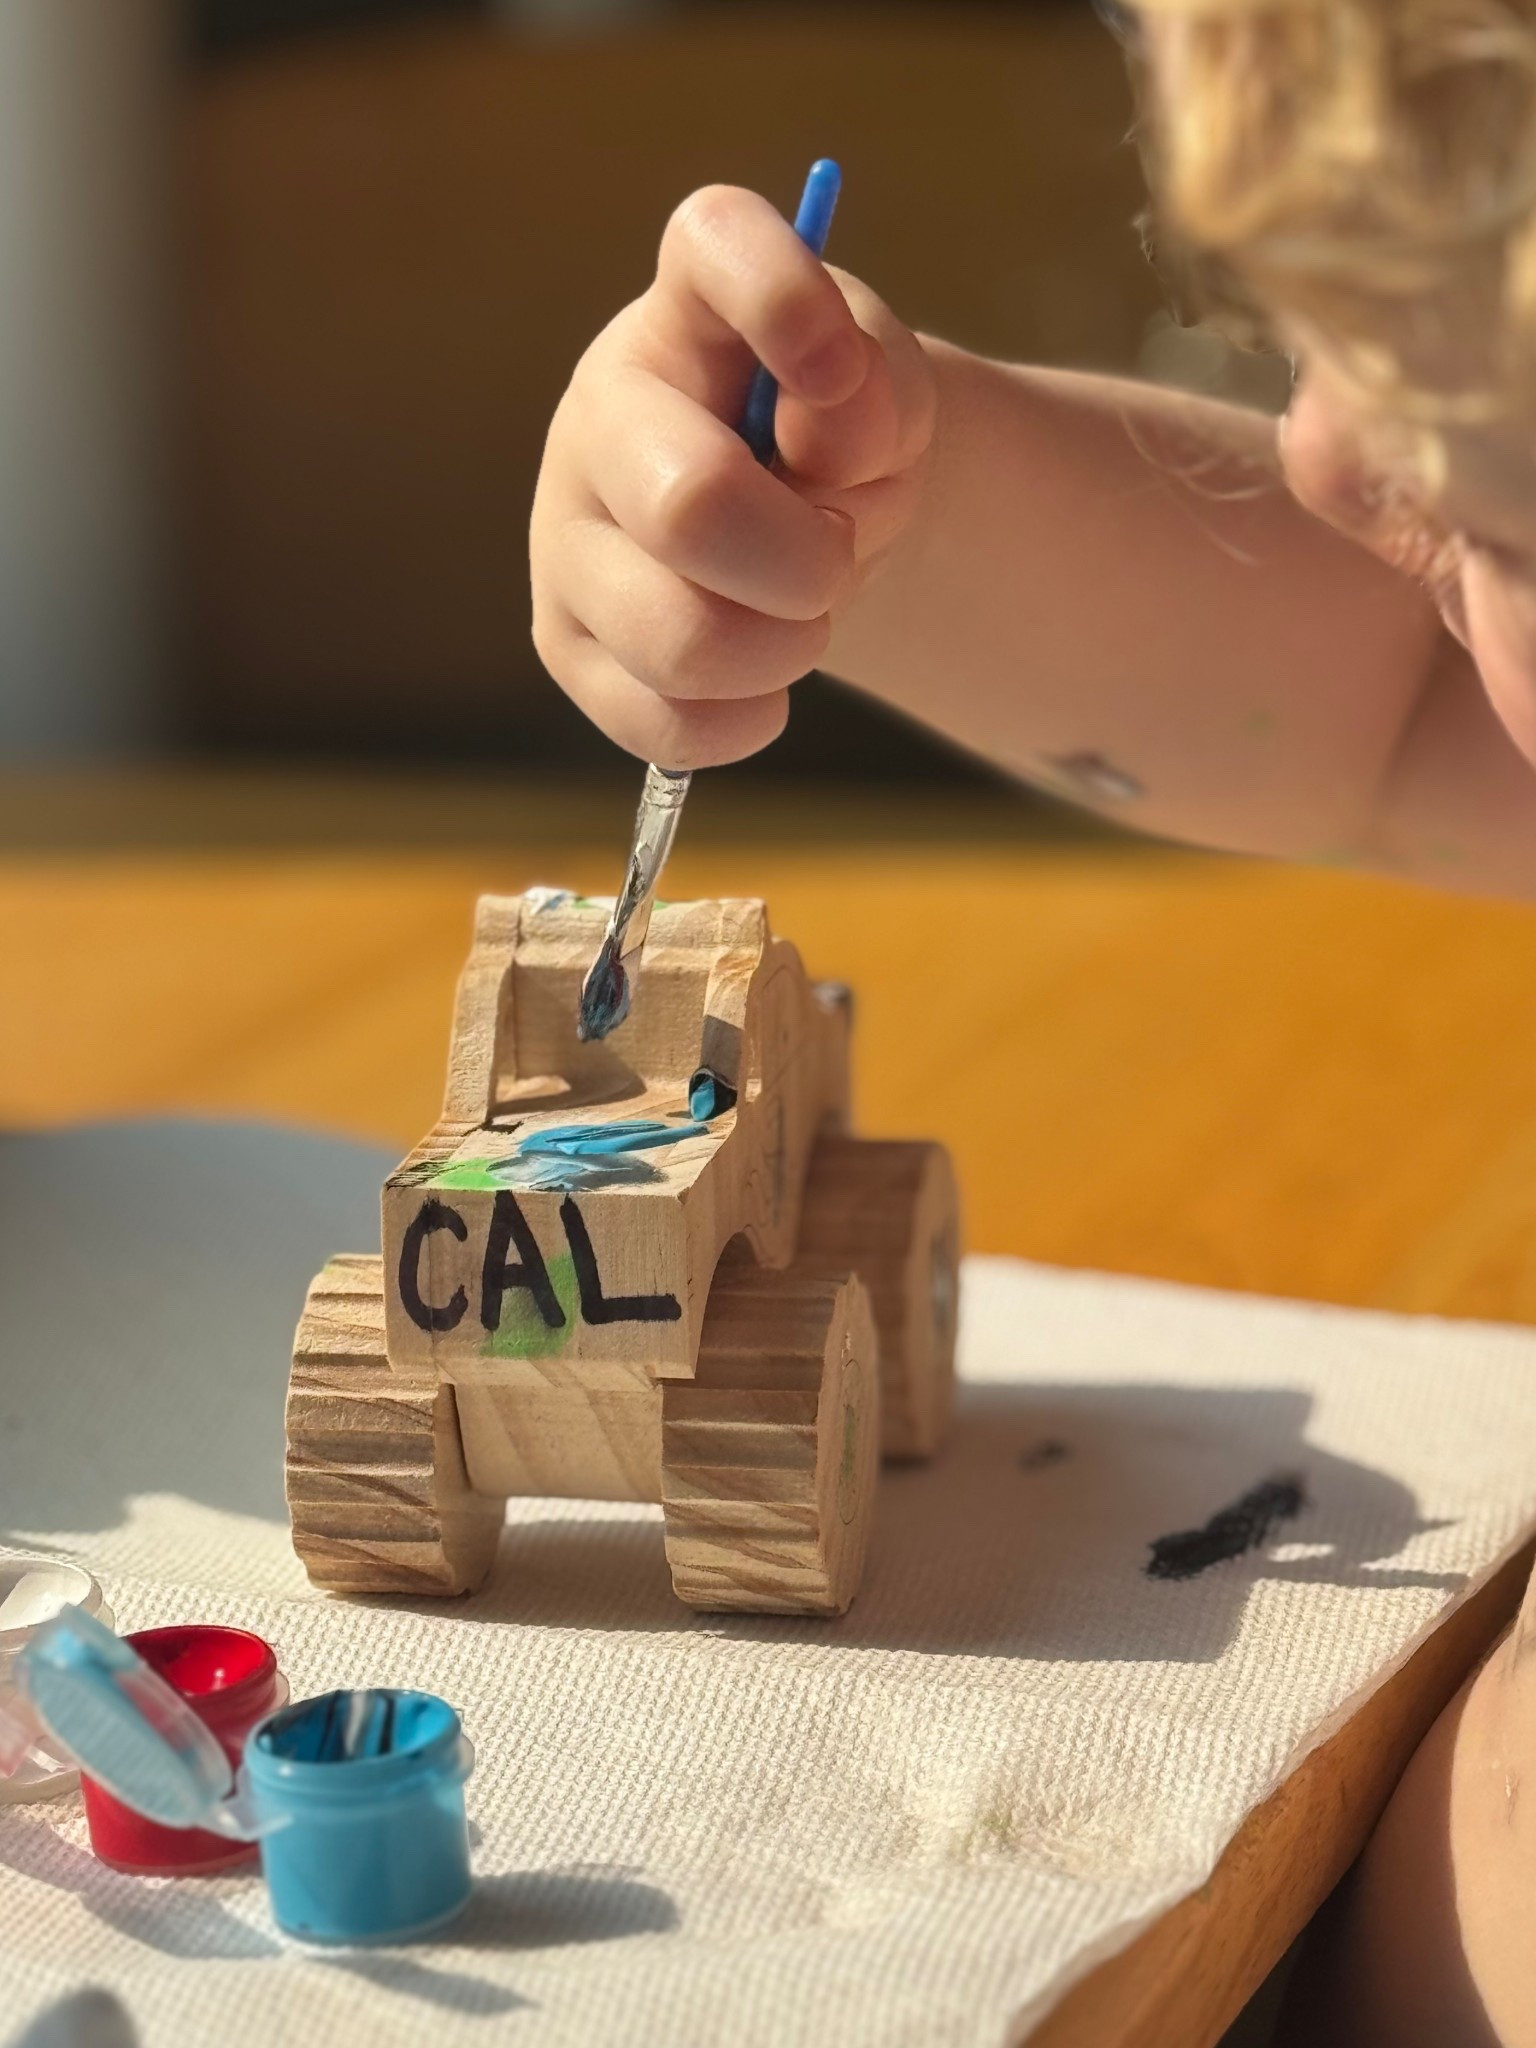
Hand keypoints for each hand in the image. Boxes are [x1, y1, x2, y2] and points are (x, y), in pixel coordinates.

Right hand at [530, 184, 936, 765]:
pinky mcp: (566, 645)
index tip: (840, 371)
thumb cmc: (833, 441)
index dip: (787, 300)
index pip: (716, 244)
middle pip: (692, 507)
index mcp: (687, 308)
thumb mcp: (884, 397)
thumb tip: (825, 434)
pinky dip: (745, 721)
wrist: (801, 530)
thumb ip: (872, 391)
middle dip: (804, 561)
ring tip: (803, 620)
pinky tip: (763, 683)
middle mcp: (601, 410)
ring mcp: (565, 535)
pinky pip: (664, 722)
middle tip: (834, 552)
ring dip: (784, 648)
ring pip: (680, 640)